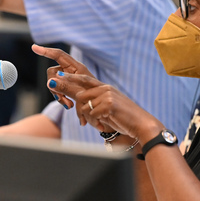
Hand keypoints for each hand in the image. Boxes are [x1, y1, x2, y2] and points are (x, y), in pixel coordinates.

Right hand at [32, 44, 93, 108]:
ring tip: (69, 105)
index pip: (59, 55)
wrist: (102, 106)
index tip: (34, 47)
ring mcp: (68, 79)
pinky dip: (61, 98)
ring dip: (58, 95)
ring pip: (53, 83)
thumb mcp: (80, 91)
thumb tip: (50, 82)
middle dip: (54, 86)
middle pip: (52, 73)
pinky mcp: (68, 87)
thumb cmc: (96, 96)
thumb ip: (65, 86)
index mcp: (76, 67)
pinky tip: (69, 106)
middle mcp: (70, 70)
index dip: (46, 51)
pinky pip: (57, 90)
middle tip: (61, 99)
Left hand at [47, 71, 163, 141]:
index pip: (85, 79)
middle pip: (80, 95)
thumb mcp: (107, 109)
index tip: (58, 75)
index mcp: (106, 88)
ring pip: (84, 106)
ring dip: (87, 119)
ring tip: (97, 125)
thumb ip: (95, 104)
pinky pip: (91, 113)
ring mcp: (108, 95)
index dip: (71, 77)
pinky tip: (102, 126)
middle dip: (78, 111)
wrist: (141, 124)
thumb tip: (80, 105)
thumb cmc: (125, 119)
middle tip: (82, 122)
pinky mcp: (109, 104)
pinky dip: (94, 122)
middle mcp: (106, 89)